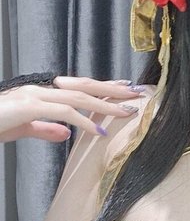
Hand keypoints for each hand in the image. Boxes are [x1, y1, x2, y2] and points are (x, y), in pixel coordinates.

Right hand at [0, 77, 144, 142]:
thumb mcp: (22, 127)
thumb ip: (44, 128)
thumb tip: (66, 133)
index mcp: (41, 93)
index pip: (78, 87)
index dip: (102, 88)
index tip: (123, 89)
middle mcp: (41, 90)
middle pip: (84, 87)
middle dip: (112, 90)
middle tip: (136, 93)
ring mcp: (35, 96)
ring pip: (79, 97)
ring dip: (106, 104)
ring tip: (128, 112)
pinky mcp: (29, 107)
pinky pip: (64, 113)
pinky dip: (84, 122)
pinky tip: (99, 132)